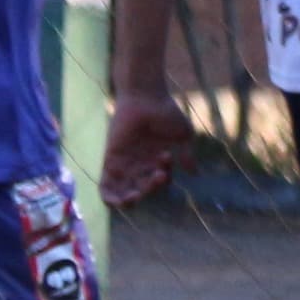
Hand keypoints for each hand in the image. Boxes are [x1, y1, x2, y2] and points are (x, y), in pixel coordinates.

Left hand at [99, 89, 195, 205]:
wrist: (145, 97)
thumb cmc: (166, 112)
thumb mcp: (183, 134)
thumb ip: (187, 154)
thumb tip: (193, 172)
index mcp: (155, 159)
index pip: (158, 181)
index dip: (163, 179)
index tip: (168, 158)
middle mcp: (139, 164)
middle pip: (142, 188)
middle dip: (149, 189)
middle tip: (157, 175)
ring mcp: (124, 163)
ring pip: (124, 191)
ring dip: (129, 200)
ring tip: (133, 196)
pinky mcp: (111, 160)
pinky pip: (106, 185)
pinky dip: (109, 197)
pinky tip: (118, 201)